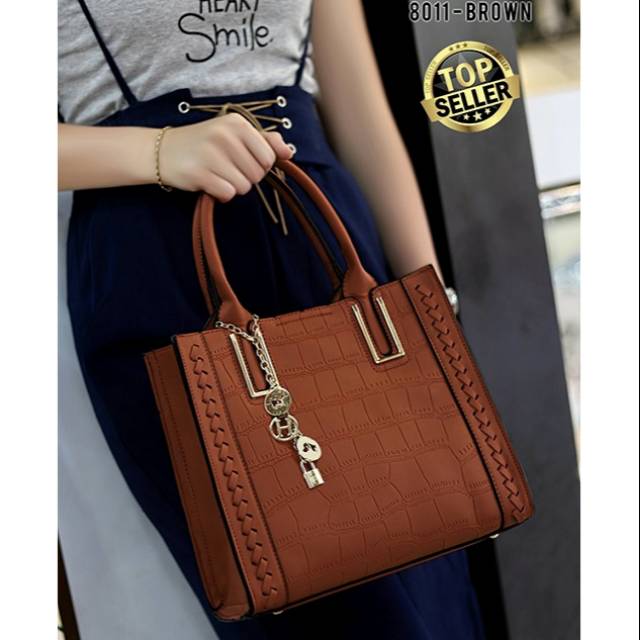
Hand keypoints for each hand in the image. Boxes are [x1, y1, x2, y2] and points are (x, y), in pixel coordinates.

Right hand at [158, 113, 292, 199]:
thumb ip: (264, 140)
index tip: (242, 161)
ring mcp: (211, 154)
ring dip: (233, 187)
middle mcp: (225, 135)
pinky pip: (228, 194)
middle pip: (258, 175)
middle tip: (225, 168)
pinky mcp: (200, 174)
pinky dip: (221, 194)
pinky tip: (209, 184)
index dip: (259, 166)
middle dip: (245, 177)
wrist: (162, 150)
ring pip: (244, 187)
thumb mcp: (233, 133)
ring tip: (216, 174)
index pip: (269, 158)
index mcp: (238, 123)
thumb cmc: (204, 143)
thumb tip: (289, 152)